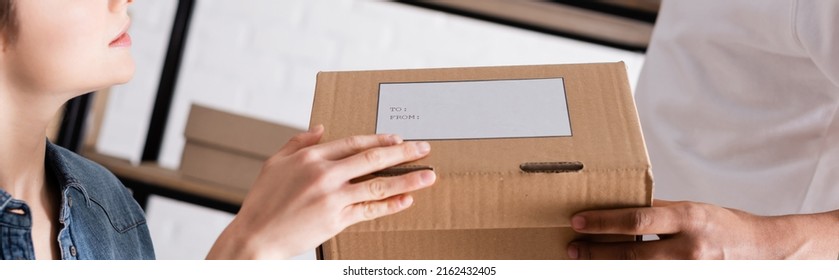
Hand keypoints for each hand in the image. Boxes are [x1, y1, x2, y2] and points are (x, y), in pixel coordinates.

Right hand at [207, 125, 435, 258]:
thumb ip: (299, 143)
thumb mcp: (275, 163)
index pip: (353, 142)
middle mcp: (324, 174)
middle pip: (372, 159)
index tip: (398, 139)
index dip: (379, 139)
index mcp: (311, 157)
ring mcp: (332, 198)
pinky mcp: (337, 220)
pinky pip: (370, 210)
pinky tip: (407, 200)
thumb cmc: (263, 200)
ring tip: (428, 176)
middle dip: (403, 153)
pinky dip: (390, 205)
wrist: (256, 236)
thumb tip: (320, 128)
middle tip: (424, 148)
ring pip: (378, 185)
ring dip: (407, 180)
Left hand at [566, 200, 838, 258]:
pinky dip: (630, 272)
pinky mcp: (689, 279)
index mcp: (688, 217)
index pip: (636, 219)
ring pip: (638, 270)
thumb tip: (620, 210)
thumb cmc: (724, 225)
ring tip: (584, 260)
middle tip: (572, 247)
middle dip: (596, 250)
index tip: (578, 221)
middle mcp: (689, 246)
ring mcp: (690, 268)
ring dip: (607, 265)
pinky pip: (652, 277)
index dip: (603, 222)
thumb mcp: (691, 209)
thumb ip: (658, 212)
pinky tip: (613, 269)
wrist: (763, 249)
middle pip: (632, 251)